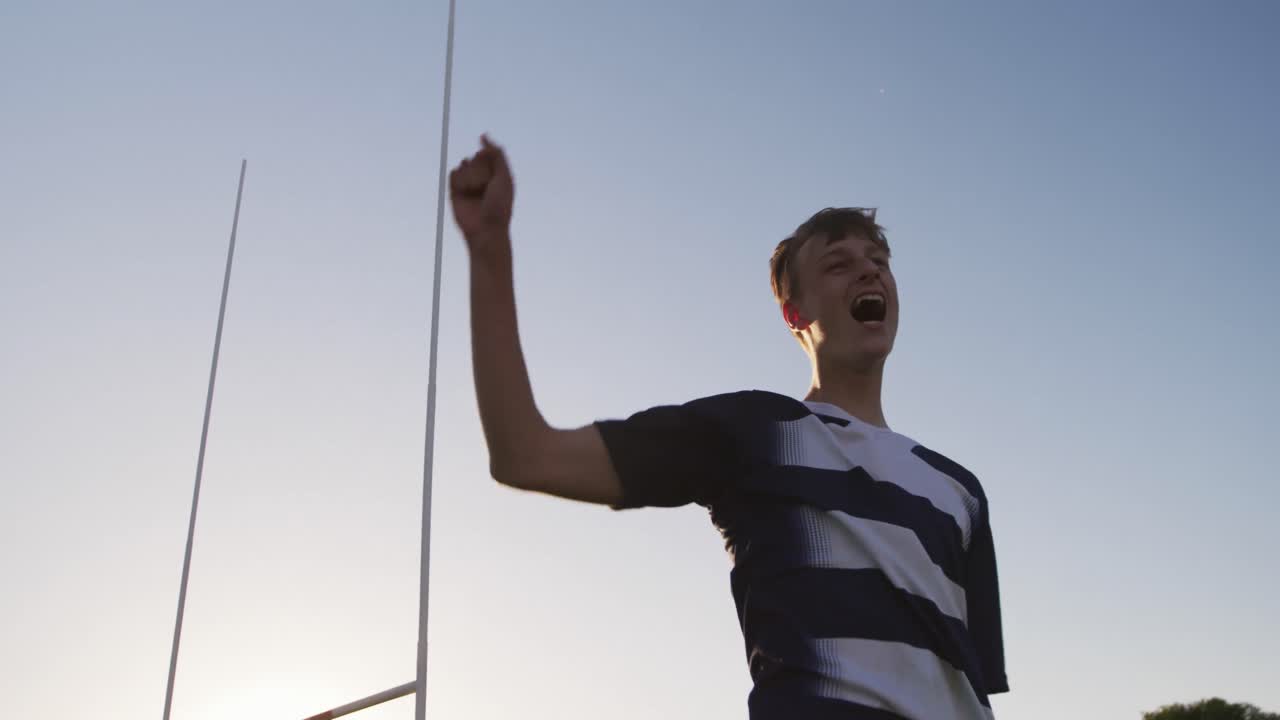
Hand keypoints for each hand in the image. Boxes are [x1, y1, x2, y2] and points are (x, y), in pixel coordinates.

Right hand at [450, 135, 513, 254]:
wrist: (485, 229)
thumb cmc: (499, 205)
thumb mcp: (504, 176)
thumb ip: (498, 155)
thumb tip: (484, 136)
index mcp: (497, 174)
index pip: (488, 153)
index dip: (487, 154)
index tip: (487, 160)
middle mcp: (483, 178)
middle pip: (475, 157)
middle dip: (479, 166)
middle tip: (484, 183)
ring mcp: (469, 185)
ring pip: (463, 164)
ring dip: (469, 173)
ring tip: (474, 188)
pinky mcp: (455, 191)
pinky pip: (453, 174)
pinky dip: (458, 178)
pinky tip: (464, 189)